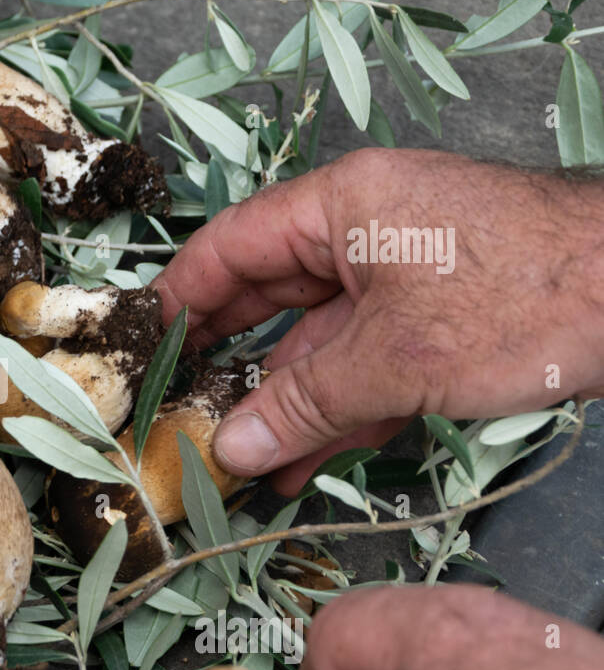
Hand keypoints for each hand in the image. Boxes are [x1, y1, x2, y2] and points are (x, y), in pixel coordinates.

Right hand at [152, 149, 603, 494]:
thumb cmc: (524, 297)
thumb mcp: (394, 359)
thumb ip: (302, 405)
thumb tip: (230, 449)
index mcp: (342, 206)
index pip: (234, 246)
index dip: (183, 298)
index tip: (145, 348)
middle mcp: (366, 232)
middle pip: (272, 297)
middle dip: (230, 363)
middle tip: (182, 412)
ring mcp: (406, 278)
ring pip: (321, 343)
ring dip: (286, 404)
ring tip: (242, 463)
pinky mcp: (441, 320)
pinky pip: (368, 364)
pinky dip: (339, 410)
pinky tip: (303, 462)